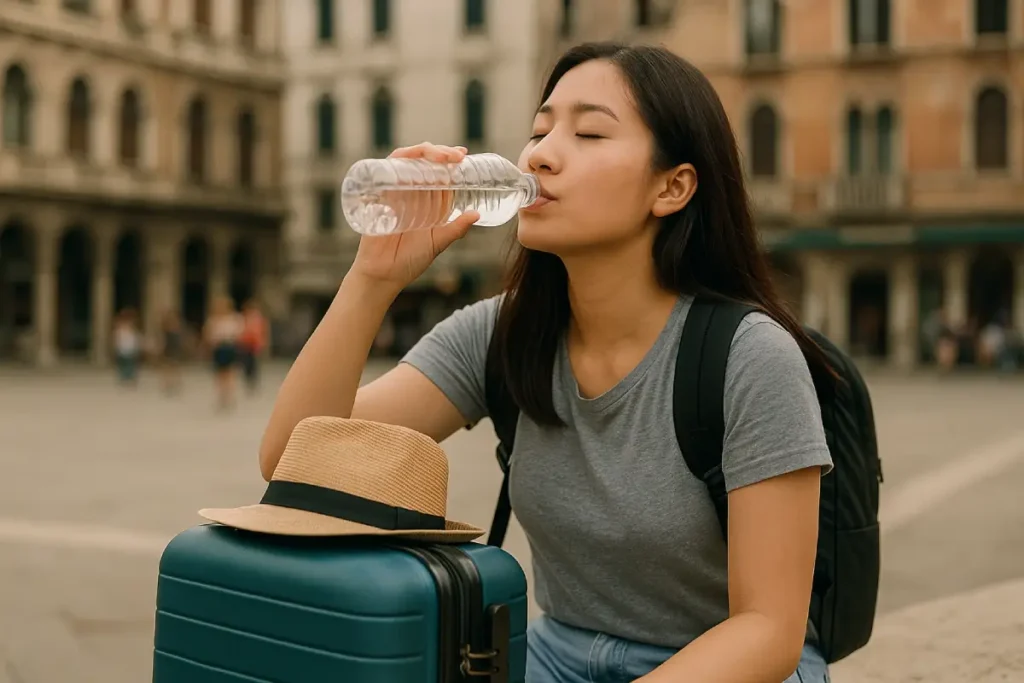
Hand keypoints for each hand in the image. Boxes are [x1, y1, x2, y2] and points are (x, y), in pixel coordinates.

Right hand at [348, 142, 480, 290]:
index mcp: (429, 201)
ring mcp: (395, 192)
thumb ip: (456, 229)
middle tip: (457, 155)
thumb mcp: (439, 242)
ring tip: (440, 157)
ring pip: (407, 161)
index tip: (463, 154)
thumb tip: (476, 214)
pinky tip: (412, 161)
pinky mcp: (380, 196)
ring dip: (423, 153)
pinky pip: (386, 172)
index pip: (440, 172)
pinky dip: (398, 162)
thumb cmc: (411, 260)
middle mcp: (413, 193)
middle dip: (441, 152)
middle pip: (425, 161)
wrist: (384, 274)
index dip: (450, 159)